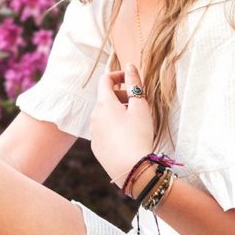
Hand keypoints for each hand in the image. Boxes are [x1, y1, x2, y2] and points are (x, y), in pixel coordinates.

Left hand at [90, 63, 154, 187]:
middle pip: (106, 98)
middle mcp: (94, 116)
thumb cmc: (138, 135)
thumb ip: (135, 84)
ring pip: (105, 115)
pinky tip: (128, 137)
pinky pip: (104, 130)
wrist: (132, 169)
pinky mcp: (96, 147)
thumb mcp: (140, 107)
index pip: (105, 79)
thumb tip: (130, 66)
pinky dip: (114, 127)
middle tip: (139, 102)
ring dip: (118, 112)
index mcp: (104, 104)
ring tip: (135, 121)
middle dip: (122, 95)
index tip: (131, 78)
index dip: (118, 75)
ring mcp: (94, 133)